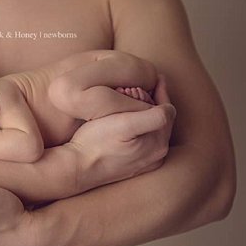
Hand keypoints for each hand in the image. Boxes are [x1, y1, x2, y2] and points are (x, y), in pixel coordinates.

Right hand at [68, 75, 174, 192]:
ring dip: (143, 113)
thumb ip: (153, 117)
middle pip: (159, 120)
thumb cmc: (95, 144)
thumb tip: (170, 109)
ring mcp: (143, 161)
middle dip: (151, 101)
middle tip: (139, 87)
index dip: (161, 93)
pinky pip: (141, 139)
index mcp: (158, 144)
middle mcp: (155, 155)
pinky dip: (137, 125)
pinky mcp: (131, 164)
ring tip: (130, 99)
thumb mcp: (124, 125)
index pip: (167, 111)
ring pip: (150, 129)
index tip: (156, 77)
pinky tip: (125, 119)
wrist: (75, 168)